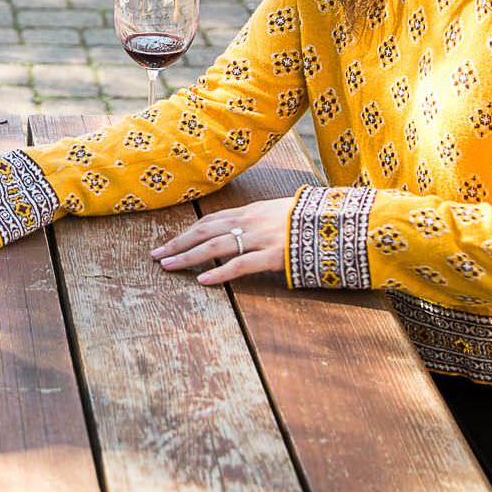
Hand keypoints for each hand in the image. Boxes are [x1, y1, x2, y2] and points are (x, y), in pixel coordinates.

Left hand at [151, 195, 296, 284]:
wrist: (335, 220)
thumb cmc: (309, 219)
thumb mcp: (278, 214)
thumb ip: (259, 223)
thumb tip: (243, 233)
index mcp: (249, 211)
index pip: (209, 221)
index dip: (187, 232)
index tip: (169, 242)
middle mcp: (249, 221)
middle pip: (204, 231)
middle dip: (178, 243)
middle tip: (156, 255)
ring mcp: (260, 237)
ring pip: (215, 245)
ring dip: (188, 256)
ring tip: (168, 266)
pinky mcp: (273, 255)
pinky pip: (240, 264)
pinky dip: (219, 271)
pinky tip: (202, 279)